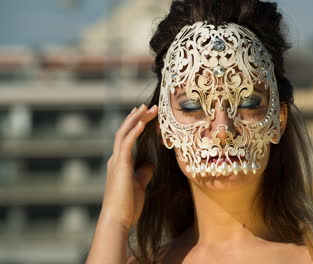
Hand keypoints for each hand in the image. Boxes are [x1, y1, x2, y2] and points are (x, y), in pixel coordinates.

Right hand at [99, 104, 157, 230]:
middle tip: (149, 106)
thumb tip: (150, 164)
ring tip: (147, 108)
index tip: (145, 115)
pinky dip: (134, 131)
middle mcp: (116, 159)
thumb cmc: (128, 206)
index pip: (127, 138)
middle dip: (137, 117)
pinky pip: (126, 143)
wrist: (118, 219)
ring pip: (124, 133)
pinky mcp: (120, 165)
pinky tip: (142, 122)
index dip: (135, 125)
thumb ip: (143, 173)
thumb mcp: (140, 185)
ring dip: (136, 119)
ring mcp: (116, 161)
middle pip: (125, 132)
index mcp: (120, 163)